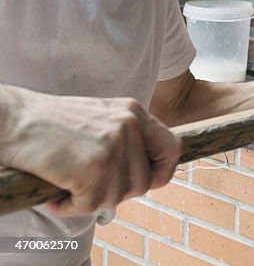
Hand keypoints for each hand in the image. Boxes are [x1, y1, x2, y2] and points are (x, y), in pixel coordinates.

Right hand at [0, 89, 181, 215]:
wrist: (12, 119)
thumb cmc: (49, 124)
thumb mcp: (100, 118)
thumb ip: (126, 138)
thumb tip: (145, 173)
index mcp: (133, 112)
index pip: (172, 147)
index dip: (163, 172)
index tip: (149, 182)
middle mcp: (129, 126)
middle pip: (143, 182)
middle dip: (117, 192)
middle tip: (89, 186)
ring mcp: (113, 146)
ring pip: (117, 197)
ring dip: (90, 199)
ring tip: (68, 185)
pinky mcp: (94, 167)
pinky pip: (91, 205)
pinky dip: (70, 207)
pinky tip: (57, 194)